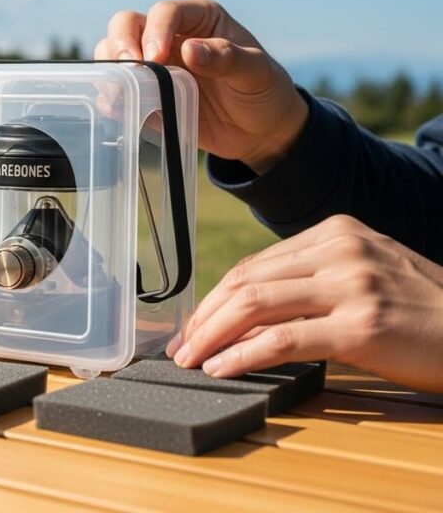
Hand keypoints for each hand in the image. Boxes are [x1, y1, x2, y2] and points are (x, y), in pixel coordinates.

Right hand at [95, 0, 308, 173]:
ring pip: (113, 53)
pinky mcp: (146, 95)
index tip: (157, 57)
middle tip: (129, 68)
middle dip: (120, 43)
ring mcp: (154, 66)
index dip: (156, 31)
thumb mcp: (256, 72)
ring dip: (111, 69)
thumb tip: (191, 50)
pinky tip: (122, 109)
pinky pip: (117, 91)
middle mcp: (170, 36)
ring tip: (122, 90)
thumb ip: (227, 58)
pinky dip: (112, 98)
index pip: (165, 12)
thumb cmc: (263, 91)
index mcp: (199, 19)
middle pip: (127, 25)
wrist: (259, 131)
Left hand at [166, 215, 442, 392]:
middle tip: (181, 348)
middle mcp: (340, 249)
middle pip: (247, 281)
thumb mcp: (365, 275)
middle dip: (205, 318)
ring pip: (256, 304)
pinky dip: (243, 354)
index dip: (215, 298)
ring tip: (192, 360)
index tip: (193, 325)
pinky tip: (223, 368)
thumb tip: (246, 311)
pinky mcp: (361, 324)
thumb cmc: (420, 311)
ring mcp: (352, 283)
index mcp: (336, 231)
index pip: (255, 265)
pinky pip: (284, 338)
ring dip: (213, 336)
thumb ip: (311, 280)